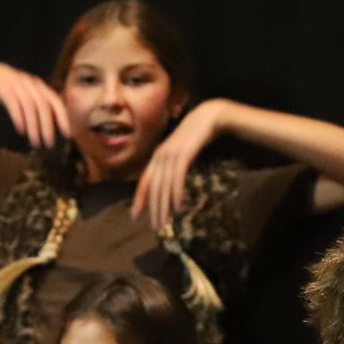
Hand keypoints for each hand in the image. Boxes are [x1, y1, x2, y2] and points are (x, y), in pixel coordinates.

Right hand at [0, 59, 69, 148]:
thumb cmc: (6, 89)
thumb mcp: (24, 94)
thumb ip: (37, 104)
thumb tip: (51, 123)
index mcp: (37, 86)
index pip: (55, 101)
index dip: (63, 117)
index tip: (67, 133)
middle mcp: (29, 84)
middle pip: (43, 105)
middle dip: (47, 126)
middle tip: (49, 144)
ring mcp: (16, 84)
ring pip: (29, 106)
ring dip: (34, 126)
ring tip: (35, 142)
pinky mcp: (2, 87)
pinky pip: (13, 103)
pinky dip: (19, 117)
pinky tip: (21, 130)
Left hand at [132, 99, 228, 230]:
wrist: (209, 117)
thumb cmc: (195, 137)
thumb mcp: (179, 152)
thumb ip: (172, 167)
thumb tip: (169, 186)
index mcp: (157, 156)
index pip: (144, 181)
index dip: (139, 200)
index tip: (134, 217)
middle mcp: (161, 155)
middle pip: (154, 187)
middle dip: (154, 209)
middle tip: (155, 227)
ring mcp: (172, 154)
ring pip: (164, 185)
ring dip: (164, 206)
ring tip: (165, 223)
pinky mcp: (184, 153)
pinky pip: (178, 177)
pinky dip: (177, 193)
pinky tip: (178, 207)